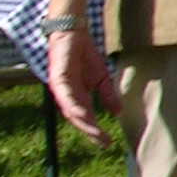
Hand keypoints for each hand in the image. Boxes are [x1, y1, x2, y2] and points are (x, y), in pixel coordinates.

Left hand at [45, 27, 121, 142]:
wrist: (74, 33)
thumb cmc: (85, 55)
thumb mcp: (102, 78)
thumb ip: (108, 95)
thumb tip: (118, 113)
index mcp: (76, 98)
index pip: (86, 119)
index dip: (95, 131)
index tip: (108, 143)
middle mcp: (66, 97)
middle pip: (78, 119)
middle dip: (91, 131)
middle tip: (104, 142)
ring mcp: (61, 89)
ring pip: (71, 111)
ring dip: (83, 123)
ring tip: (96, 133)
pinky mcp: (57, 79)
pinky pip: (66, 97)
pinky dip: (74, 107)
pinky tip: (84, 115)